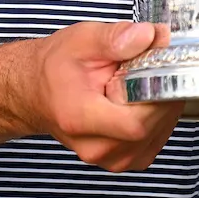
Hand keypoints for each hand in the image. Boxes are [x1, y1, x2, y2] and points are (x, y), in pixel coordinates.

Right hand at [14, 21, 181, 171]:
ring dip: (161, 105)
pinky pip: (155, 140)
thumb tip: (149, 36)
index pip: (136, 123)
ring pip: (158, 134)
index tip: (158, 67)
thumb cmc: (55, 68)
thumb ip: (115, 38)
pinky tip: (141, 98)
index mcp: (80, 118)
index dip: (156, 95)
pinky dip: (157, 118)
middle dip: (161, 93)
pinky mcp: (122, 161)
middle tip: (150, 67)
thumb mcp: (81, 39)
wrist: (37, 91)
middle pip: (152, 127)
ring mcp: (110, 159)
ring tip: (140, 82)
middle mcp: (95, 146)